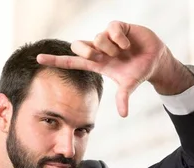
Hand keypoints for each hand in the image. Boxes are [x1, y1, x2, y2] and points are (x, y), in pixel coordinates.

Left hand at [37, 21, 193, 116]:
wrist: (155, 60)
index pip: (71, 62)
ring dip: (111, 48)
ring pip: (97, 38)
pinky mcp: (118, 27)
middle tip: (101, 58)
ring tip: (123, 52)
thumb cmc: (138, 72)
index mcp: (97, 63)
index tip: (38, 59)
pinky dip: (120, 39)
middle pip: (79, 46)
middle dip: (87, 52)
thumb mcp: (129, 85)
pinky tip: (127, 44)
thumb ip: (123, 98)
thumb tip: (124, 115)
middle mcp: (98, 49)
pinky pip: (111, 29)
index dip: (55, 61)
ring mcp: (107, 37)